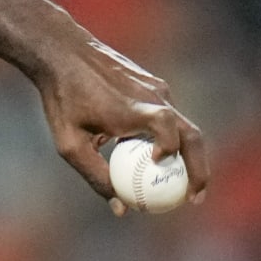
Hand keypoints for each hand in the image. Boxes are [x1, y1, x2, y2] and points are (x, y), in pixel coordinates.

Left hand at [36, 39, 207, 215]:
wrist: (61, 51)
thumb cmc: (61, 99)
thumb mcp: (69, 143)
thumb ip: (96, 175)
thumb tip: (121, 208)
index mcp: (135, 108)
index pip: (170, 129)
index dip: (173, 151)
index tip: (161, 171)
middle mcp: (153, 96)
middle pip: (192, 135)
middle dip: (199, 168)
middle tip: (193, 197)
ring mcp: (156, 87)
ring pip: (181, 124)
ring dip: (182, 153)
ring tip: (173, 182)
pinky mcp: (153, 82)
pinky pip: (164, 113)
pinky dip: (163, 134)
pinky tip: (143, 151)